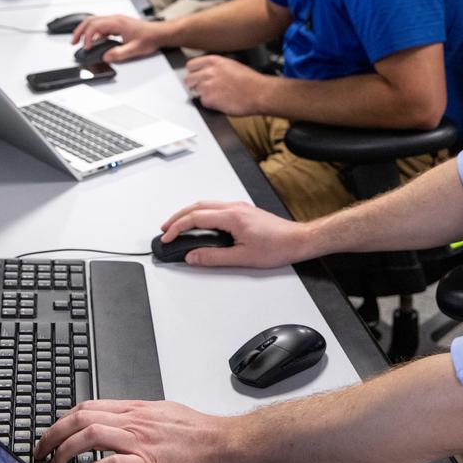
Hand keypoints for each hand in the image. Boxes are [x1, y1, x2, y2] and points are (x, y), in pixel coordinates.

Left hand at [34, 399, 224, 462]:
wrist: (221, 444)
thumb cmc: (197, 433)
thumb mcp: (162, 414)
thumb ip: (137, 418)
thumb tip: (116, 423)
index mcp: (136, 410)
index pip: (88, 407)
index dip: (63, 420)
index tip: (51, 434)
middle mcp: (133, 422)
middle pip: (82, 418)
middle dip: (54, 434)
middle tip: (42, 452)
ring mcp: (139, 442)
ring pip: (91, 435)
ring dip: (65, 451)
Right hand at [72, 13, 163, 61]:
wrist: (159, 33)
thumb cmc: (150, 37)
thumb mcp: (134, 49)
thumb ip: (119, 54)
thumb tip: (106, 57)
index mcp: (117, 23)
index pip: (95, 26)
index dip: (87, 37)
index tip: (87, 47)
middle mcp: (115, 19)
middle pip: (91, 21)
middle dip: (80, 31)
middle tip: (73, 42)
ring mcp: (116, 21)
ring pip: (95, 22)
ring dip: (86, 31)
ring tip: (80, 42)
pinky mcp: (117, 25)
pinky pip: (101, 26)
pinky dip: (94, 33)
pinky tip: (94, 42)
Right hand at [160, 199, 310, 268]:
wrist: (296, 240)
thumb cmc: (277, 247)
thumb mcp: (242, 258)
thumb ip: (214, 258)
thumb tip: (193, 257)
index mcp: (232, 216)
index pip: (196, 217)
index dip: (177, 227)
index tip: (167, 236)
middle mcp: (235, 207)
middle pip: (197, 206)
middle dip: (178, 217)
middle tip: (165, 229)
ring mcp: (239, 207)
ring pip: (206, 204)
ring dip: (189, 213)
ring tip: (177, 226)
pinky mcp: (243, 211)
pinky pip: (215, 207)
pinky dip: (201, 213)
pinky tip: (199, 223)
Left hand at [184, 55, 267, 115]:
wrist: (259, 93)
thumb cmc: (250, 81)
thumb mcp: (231, 65)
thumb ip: (216, 67)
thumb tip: (208, 72)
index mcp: (214, 61)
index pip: (191, 65)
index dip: (194, 72)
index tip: (196, 76)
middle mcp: (208, 72)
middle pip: (188, 79)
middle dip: (194, 84)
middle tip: (204, 88)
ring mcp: (207, 86)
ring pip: (194, 91)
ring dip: (203, 95)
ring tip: (216, 95)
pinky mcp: (209, 100)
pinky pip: (202, 102)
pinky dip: (210, 104)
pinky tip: (221, 101)